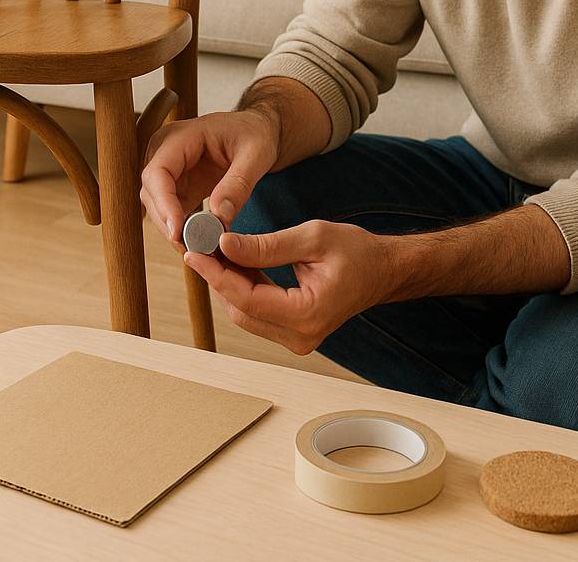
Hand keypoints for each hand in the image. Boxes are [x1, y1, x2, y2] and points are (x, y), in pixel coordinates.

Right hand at [139, 108, 279, 248]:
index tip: (178, 232)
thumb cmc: (255, 135)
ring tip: (199, 248)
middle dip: (168, 222)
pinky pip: (170, 211)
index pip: (158, 173)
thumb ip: (238, 184)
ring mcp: (168, 169)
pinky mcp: (176, 185)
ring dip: (173, 228)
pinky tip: (199, 242)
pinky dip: (182, 228)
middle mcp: (166, 151)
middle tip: (193, 248)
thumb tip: (219, 217)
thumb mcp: (256, 156)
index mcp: (180, 136)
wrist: (255, 131)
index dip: (164, 204)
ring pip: (157, 205)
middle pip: (151, 192)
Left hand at [183, 220, 394, 354]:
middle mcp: (301, 336)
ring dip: (228, 283)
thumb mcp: (312, 238)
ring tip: (216, 249)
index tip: (194, 252)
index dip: (216, 275)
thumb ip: (266, 246)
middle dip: (218, 278)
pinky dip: (244, 289)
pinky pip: (258, 313)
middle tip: (201, 245)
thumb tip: (224, 245)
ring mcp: (297, 339)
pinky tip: (235, 262)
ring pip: (246, 314)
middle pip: (241, 310)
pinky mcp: (294, 333)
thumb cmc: (356, 251)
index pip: (247, 299)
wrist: (383, 271)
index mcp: (308, 314)